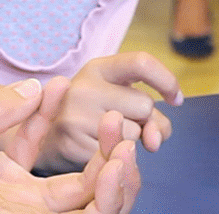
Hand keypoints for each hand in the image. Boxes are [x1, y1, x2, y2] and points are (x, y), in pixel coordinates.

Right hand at [0, 78, 139, 213]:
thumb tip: (37, 88)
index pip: (84, 211)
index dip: (110, 183)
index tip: (120, 148)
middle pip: (90, 202)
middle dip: (113, 167)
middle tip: (121, 125)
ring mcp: (14, 199)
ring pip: (71, 179)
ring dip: (88, 147)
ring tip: (100, 110)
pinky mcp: (1, 180)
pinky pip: (34, 154)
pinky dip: (45, 126)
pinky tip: (53, 89)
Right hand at [36, 53, 182, 172]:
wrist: (43, 138)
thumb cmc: (91, 114)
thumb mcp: (116, 97)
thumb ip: (149, 113)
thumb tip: (155, 140)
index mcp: (99, 68)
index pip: (142, 62)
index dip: (166, 80)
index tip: (175, 97)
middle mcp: (85, 87)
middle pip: (144, 105)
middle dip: (144, 119)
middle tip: (122, 120)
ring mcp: (76, 116)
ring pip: (135, 134)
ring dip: (130, 141)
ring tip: (104, 134)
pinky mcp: (73, 144)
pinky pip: (116, 154)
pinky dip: (114, 156)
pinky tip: (97, 148)